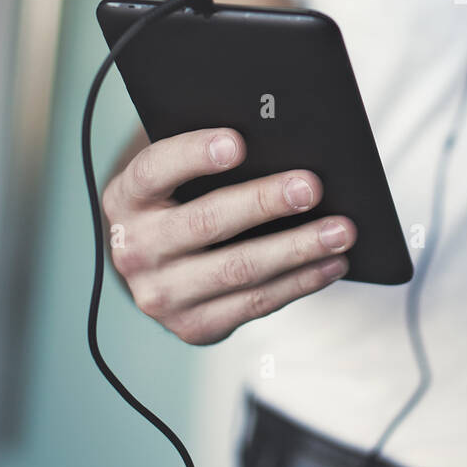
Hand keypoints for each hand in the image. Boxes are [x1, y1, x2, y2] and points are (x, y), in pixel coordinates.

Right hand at [101, 128, 355, 344]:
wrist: (153, 263)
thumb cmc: (178, 200)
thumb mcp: (175, 175)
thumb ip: (208, 158)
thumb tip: (278, 140)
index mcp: (126, 198)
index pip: (154, 170)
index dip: (194, 155)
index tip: (238, 142)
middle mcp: (134, 249)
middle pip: (206, 222)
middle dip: (265, 203)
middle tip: (312, 187)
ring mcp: (161, 295)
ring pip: (238, 270)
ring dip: (298, 249)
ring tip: (340, 231)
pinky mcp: (193, 326)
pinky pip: (255, 304)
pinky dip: (300, 282)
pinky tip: (331, 263)